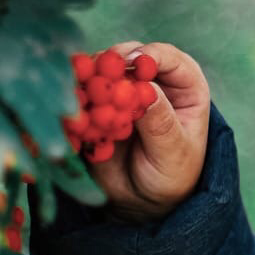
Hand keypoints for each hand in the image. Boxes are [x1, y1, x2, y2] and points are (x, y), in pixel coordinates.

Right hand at [89, 41, 210, 223]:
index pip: (169, 57)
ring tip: (82, 97)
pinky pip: (79, 93)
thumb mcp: (172, 153)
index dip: (150, 55)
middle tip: (98, 76)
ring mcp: (119, 89)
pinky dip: (73, 97)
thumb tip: (145, 88)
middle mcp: (151, 80)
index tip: (134, 62)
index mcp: (184, 86)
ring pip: (99, 70)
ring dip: (87, 80)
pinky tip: (70, 110)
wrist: (142, 199)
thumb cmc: (170, 174)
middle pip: (127, 56)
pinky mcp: (94, 103)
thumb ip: (161, 123)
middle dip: (110, 63)